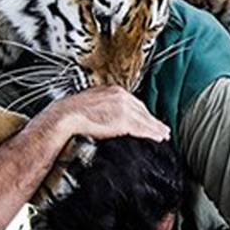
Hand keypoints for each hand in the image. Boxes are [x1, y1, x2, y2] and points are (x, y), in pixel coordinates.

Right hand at [44, 86, 169, 143]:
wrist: (66, 116)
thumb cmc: (73, 113)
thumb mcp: (91, 103)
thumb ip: (103, 107)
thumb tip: (105, 115)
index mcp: (114, 91)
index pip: (134, 103)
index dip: (143, 113)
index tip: (148, 120)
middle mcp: (122, 96)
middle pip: (142, 110)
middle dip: (152, 120)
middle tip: (162, 128)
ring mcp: (124, 108)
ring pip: (145, 119)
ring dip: (156, 128)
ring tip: (163, 135)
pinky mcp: (124, 120)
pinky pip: (142, 128)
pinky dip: (152, 133)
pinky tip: (158, 138)